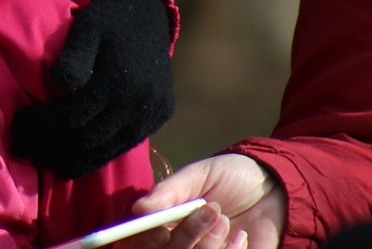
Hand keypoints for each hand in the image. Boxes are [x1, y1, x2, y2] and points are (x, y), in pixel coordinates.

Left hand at [12, 0, 174, 177]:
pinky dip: (95, 158)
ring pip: (105, 149)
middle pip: (85, 138)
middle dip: (49, 147)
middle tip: (20, 150)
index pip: (70, 116)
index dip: (41, 126)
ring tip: (41, 163)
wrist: (148, 12)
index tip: (16, 128)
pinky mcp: (159, 116)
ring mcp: (151, 113)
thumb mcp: (86, 27)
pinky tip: (71, 164)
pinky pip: (123, 146)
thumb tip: (58, 82)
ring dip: (70, 160)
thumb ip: (73, 56)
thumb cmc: (107, 18)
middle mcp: (138, 102)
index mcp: (118, 81)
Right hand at [121, 154, 284, 248]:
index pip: (144, 239)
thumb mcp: (199, 175)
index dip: (148, 238)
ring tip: (226, 221)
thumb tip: (138, 208)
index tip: (161, 228)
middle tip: (212, 210)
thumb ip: (170, 191)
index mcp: (169, 220)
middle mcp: (185, 242)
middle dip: (188, 236)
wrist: (278, 189)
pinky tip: (242, 237)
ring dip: (210, 245)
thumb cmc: (233, 176)